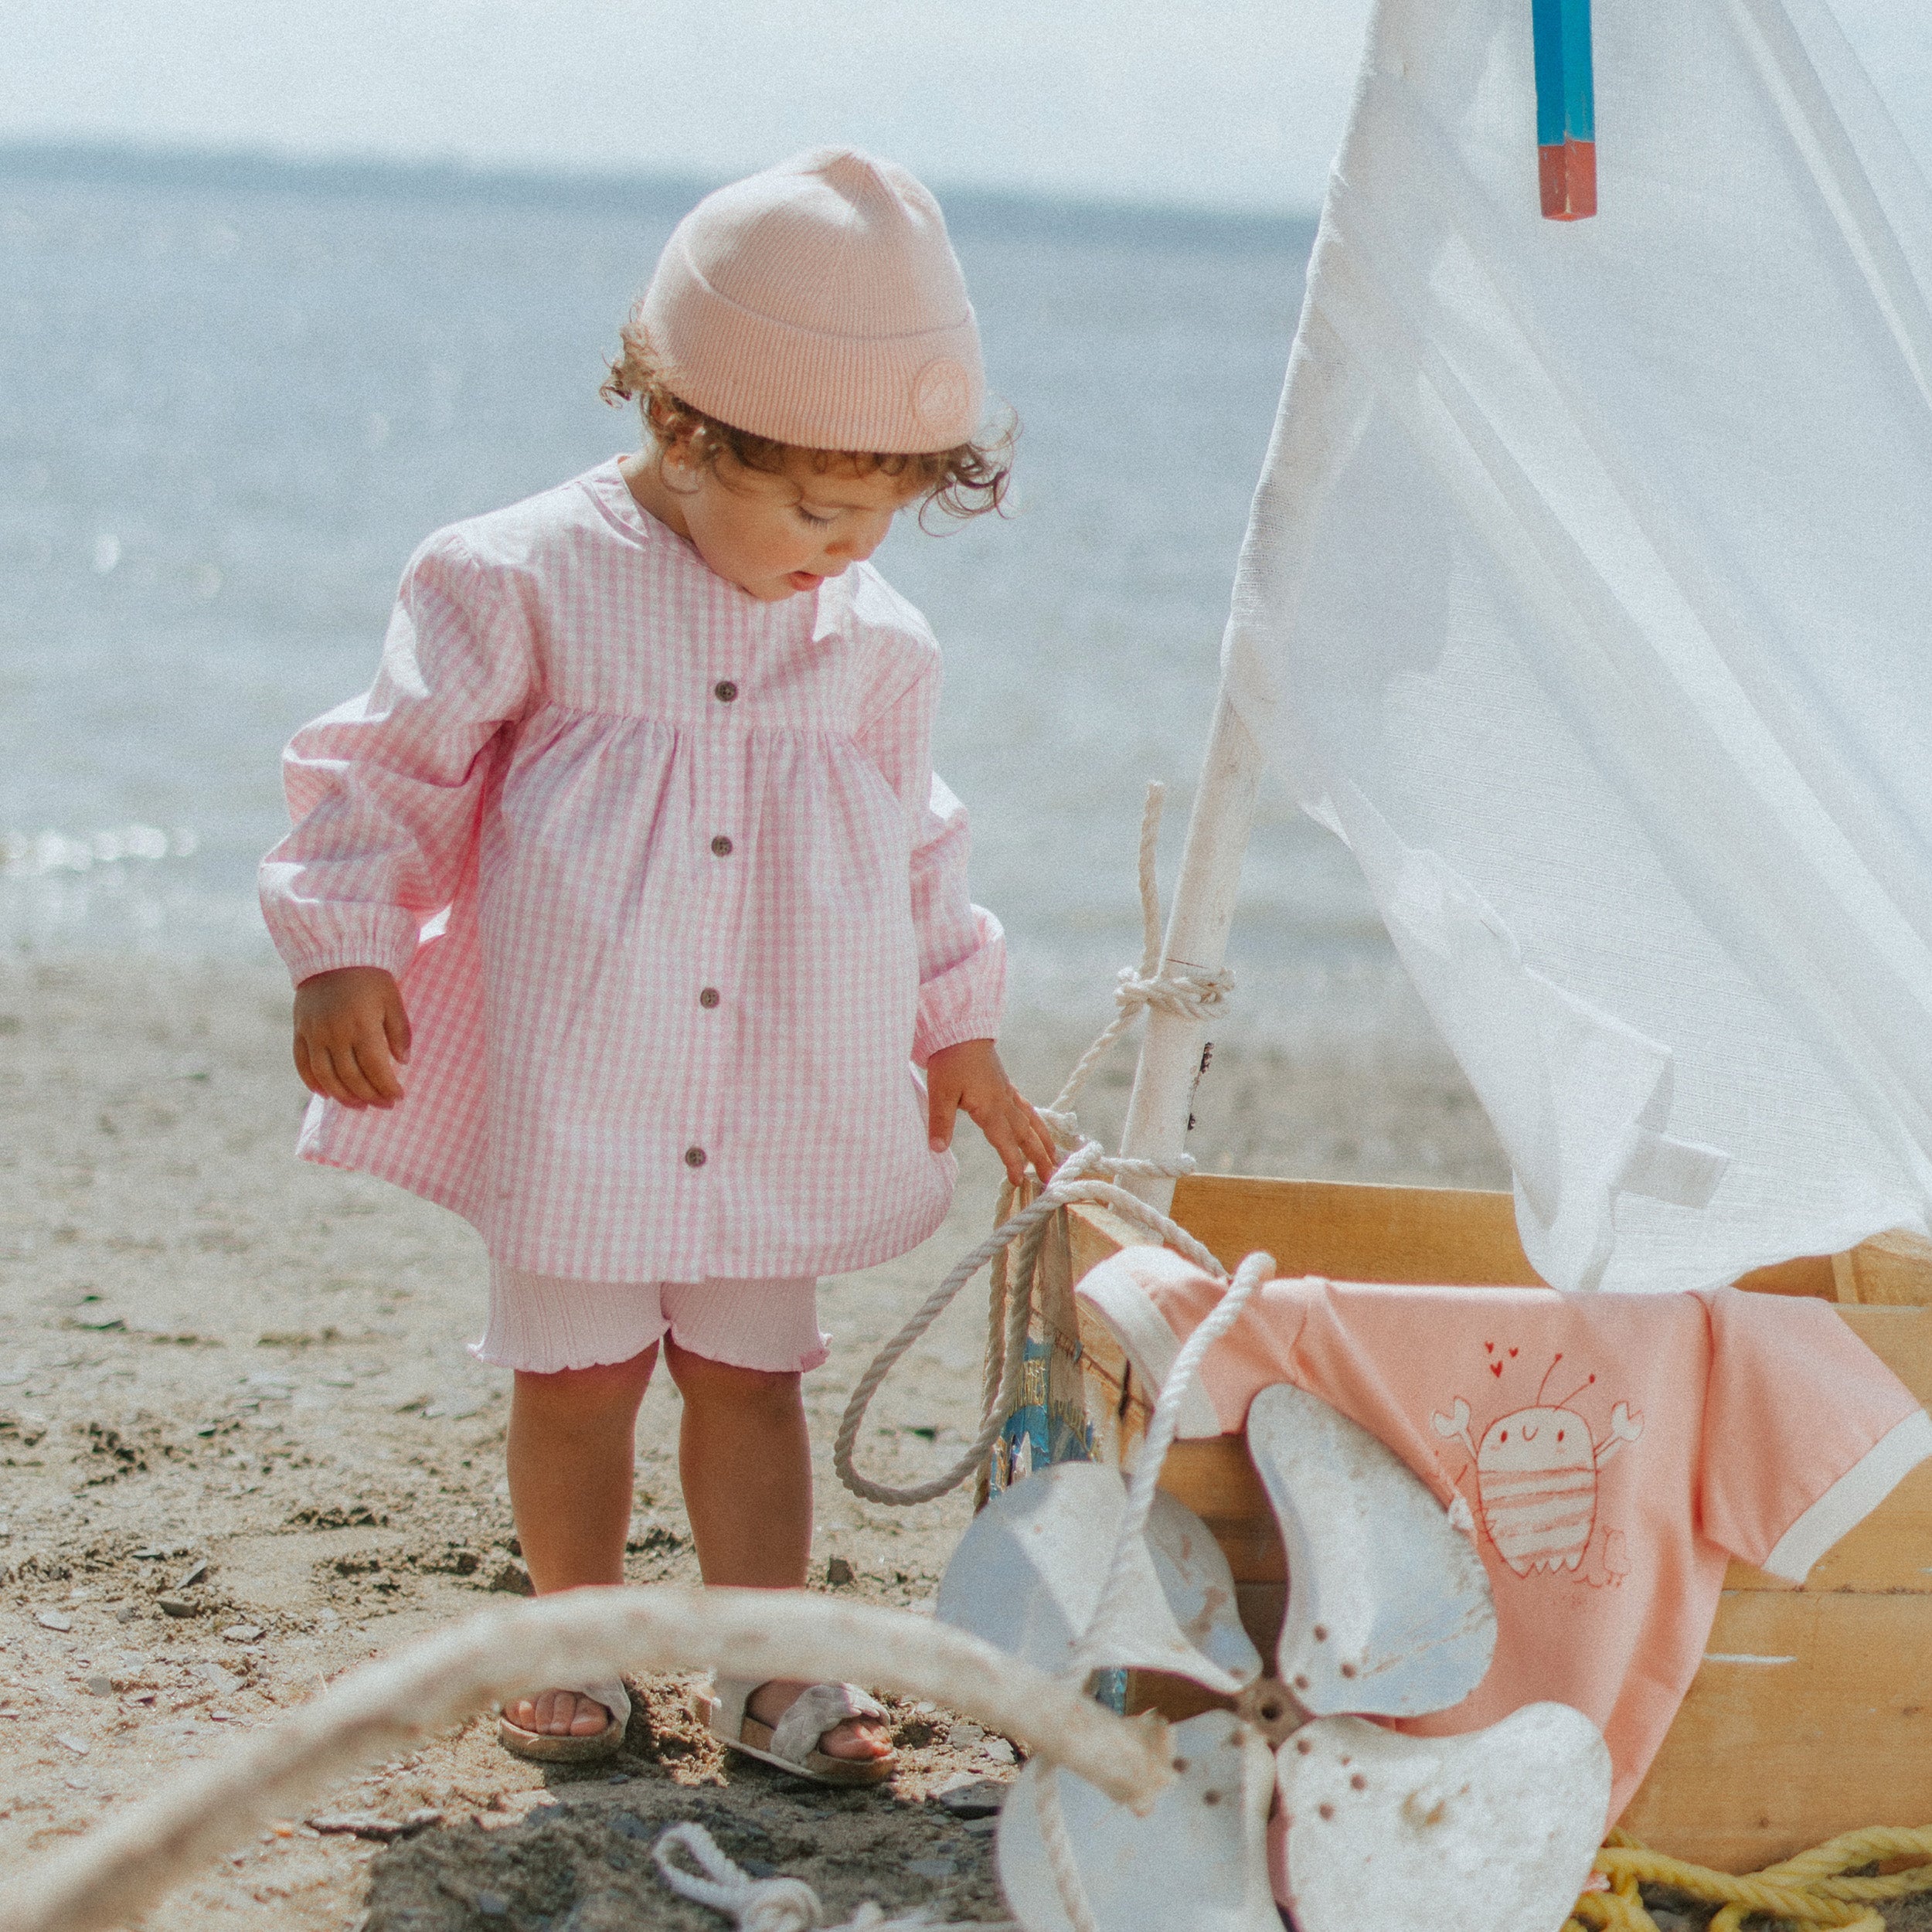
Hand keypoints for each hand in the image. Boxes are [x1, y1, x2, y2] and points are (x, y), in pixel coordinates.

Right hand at [292, 966, 410, 1108]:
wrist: (333, 954)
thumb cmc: (370, 977)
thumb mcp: (393, 999)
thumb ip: (399, 1031)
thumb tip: (402, 1062)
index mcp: (362, 1025)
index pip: (375, 1067)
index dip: (387, 1086)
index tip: (398, 1097)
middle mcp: (335, 1033)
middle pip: (351, 1077)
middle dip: (370, 1095)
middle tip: (383, 1105)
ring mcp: (314, 1033)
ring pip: (326, 1076)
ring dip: (343, 1096)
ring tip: (358, 1106)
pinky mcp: (300, 1030)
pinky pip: (302, 1063)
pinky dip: (312, 1082)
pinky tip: (326, 1094)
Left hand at [925, 1039, 1060, 1187]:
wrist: (960, 1032)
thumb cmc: (950, 1062)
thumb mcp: (940, 1093)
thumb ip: (941, 1123)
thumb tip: (937, 1150)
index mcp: (990, 1108)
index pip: (1005, 1142)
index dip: (1013, 1162)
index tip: (1020, 1182)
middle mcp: (1004, 1102)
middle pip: (1026, 1135)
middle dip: (1040, 1157)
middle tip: (1053, 1179)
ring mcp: (1007, 1093)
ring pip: (1031, 1121)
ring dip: (1043, 1140)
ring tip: (1055, 1157)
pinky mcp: (1005, 1084)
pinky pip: (1026, 1106)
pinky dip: (1036, 1120)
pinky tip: (1037, 1126)